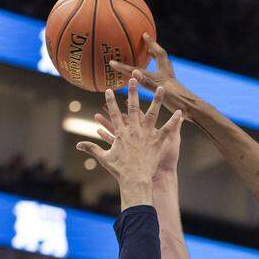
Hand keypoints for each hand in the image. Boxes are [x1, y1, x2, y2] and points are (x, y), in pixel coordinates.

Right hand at [76, 78, 182, 208]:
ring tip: (161, 88)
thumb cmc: (119, 171)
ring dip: (157, 100)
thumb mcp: (104, 158)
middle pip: (133, 107)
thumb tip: (78, 145)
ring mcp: (146, 135)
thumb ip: (92, 148)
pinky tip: (180, 113)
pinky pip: (167, 129)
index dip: (111, 101)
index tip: (109, 89)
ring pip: (152, 113)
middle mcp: (133, 130)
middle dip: (133, 91)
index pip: (114, 114)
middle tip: (133, 78)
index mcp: (121, 133)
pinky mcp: (156, 142)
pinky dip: (174, 121)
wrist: (135, 181)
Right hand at [110, 35, 196, 118]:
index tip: (111, 63)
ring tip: (150, 51)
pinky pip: (164, 73)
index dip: (124, 67)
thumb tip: (134, 72)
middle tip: (145, 37)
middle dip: (151, 45)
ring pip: (162, 63)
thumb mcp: (161, 92)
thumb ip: (147, 82)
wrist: (193, 109)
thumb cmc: (178, 101)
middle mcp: (165, 74)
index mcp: (160, 75)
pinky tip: (157, 74)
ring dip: (156, 55)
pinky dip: (159, 69)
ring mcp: (170, 80)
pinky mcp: (172, 87)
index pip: (138, 70)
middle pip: (159, 55)